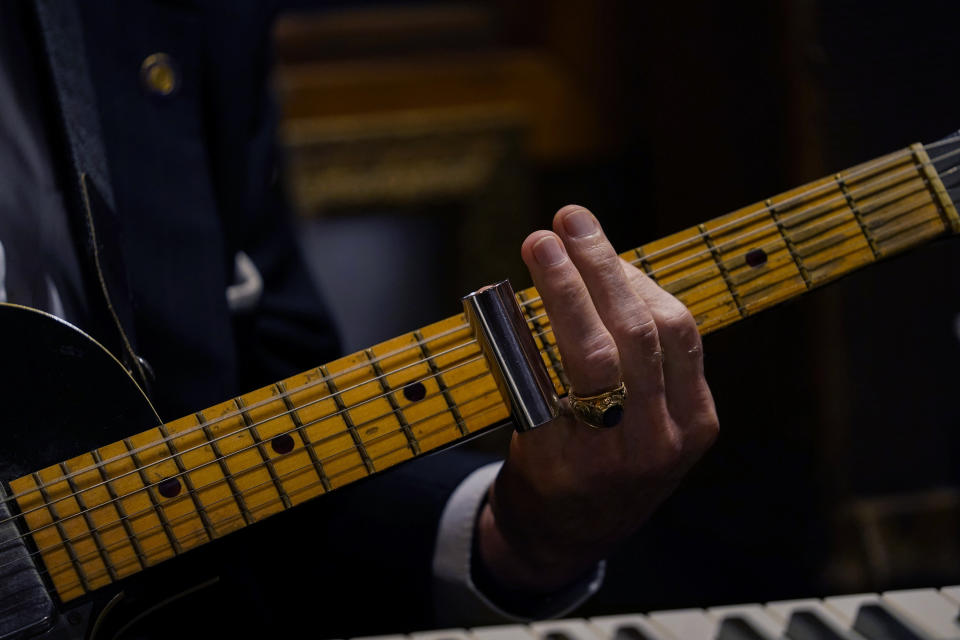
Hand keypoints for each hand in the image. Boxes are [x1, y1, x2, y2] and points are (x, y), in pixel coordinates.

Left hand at [476, 205, 718, 593]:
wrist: (563, 539)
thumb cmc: (607, 463)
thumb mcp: (648, 422)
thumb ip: (642, 362)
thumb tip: (604, 269)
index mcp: (694, 421)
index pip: (677, 329)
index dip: (636, 276)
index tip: (596, 241)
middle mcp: (662, 440)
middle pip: (641, 331)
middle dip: (603, 266)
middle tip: (569, 221)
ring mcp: (613, 457)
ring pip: (599, 354)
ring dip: (568, 290)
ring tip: (541, 246)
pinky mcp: (560, 465)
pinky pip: (543, 388)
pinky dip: (527, 340)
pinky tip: (507, 307)